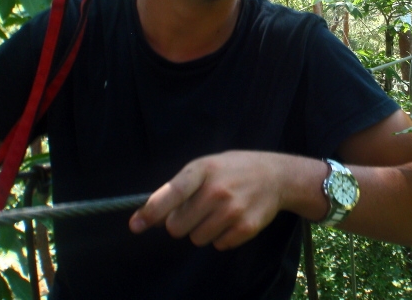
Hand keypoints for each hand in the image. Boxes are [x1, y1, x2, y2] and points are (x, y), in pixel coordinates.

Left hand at [129, 151, 298, 250]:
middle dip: (180, 223)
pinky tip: (232, 219)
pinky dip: (221, 236)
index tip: (136, 225)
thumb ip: (179, 188)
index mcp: (203, 169)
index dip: (151, 211)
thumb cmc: (232, 170)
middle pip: (177, 226)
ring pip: (196, 239)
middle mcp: (217, 190)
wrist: (275, 176)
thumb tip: (150, 217)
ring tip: (217, 212)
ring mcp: (232, 210)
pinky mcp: (245, 228)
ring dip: (201, 230)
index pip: (172, 193)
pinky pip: (218, 245)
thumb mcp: (206, 166)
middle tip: (196, 210)